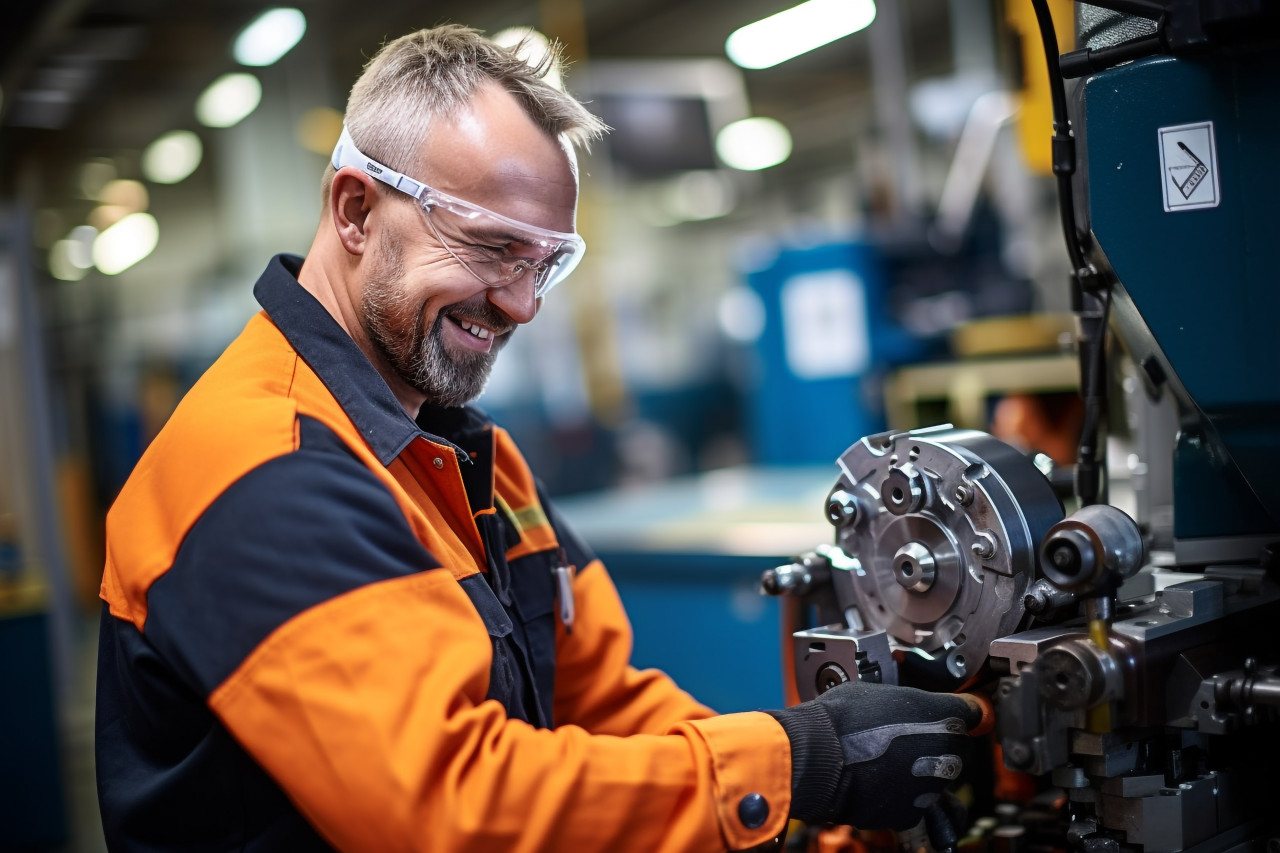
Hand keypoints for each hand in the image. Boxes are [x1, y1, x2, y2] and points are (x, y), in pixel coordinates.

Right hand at [765, 680, 979, 829]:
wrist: (816, 757)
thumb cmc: (840, 718)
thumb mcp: (879, 691)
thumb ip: (912, 700)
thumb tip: (919, 705)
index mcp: (942, 716)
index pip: (973, 712)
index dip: (964, 710)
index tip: (960, 712)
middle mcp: (945, 752)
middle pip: (959, 748)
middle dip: (940, 743)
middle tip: (910, 736)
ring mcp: (931, 786)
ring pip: (939, 778)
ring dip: (923, 770)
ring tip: (890, 760)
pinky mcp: (911, 812)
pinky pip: (917, 803)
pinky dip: (904, 795)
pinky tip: (882, 781)